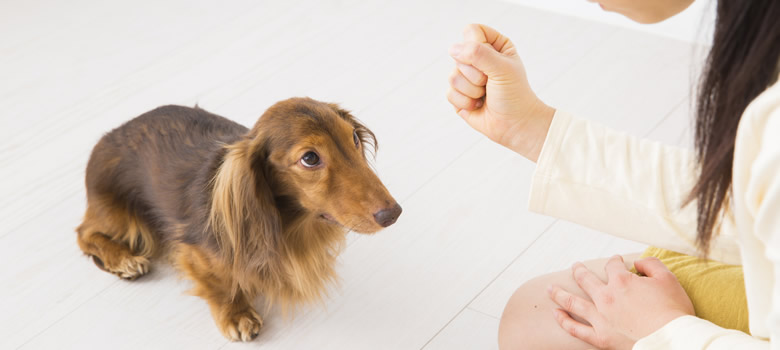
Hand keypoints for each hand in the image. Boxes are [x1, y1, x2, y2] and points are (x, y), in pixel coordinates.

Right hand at [446, 24, 554, 161]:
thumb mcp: (502, 68)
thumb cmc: (514, 94)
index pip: (472, 31)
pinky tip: (478, 105)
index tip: (490, 60)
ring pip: (452, 76)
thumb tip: (453, 49)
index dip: (476, 45)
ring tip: (485, 95)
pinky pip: (449, 93)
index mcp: (493, 45)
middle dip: (475, 74)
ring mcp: (466, 76)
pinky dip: (465, 102)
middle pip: (459, 55)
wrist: (515, 124)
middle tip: (490, 83)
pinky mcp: (458, 94)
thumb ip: (478, 54)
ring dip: (471, 90)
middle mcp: (478, 58)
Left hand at [548, 256, 694, 349]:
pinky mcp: (600, 337)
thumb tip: (638, 262)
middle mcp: (606, 297)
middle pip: (586, 280)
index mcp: (621, 281)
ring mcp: (600, 318)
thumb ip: (651, 265)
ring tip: (550, 288)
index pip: (612, 266)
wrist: (671, 341)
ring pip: (573, 302)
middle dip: (579, 271)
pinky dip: (563, 320)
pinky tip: (556, 314)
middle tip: (575, 266)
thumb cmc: (673, 311)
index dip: (614, 262)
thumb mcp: (668, 279)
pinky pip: (576, 329)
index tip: (616, 262)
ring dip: (559, 293)